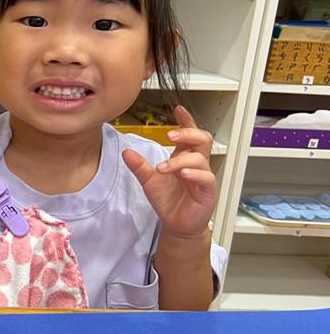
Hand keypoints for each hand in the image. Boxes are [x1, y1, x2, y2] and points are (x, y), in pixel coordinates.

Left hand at [122, 106, 216, 238]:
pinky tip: (184, 174)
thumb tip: (126, 152)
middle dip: (188, 133)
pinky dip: (195, 174)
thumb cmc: (168, 200)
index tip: (178, 109)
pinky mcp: (208, 191)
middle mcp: (197, 163)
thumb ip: (139, 166)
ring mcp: (204, 176)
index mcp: (184, 157)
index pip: (190, 134)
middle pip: (202, 139)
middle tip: (171, 135)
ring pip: (201, 158)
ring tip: (163, 167)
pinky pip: (206, 178)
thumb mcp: (149, 181)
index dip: (186, 121)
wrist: (175, 224)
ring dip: (180, 160)